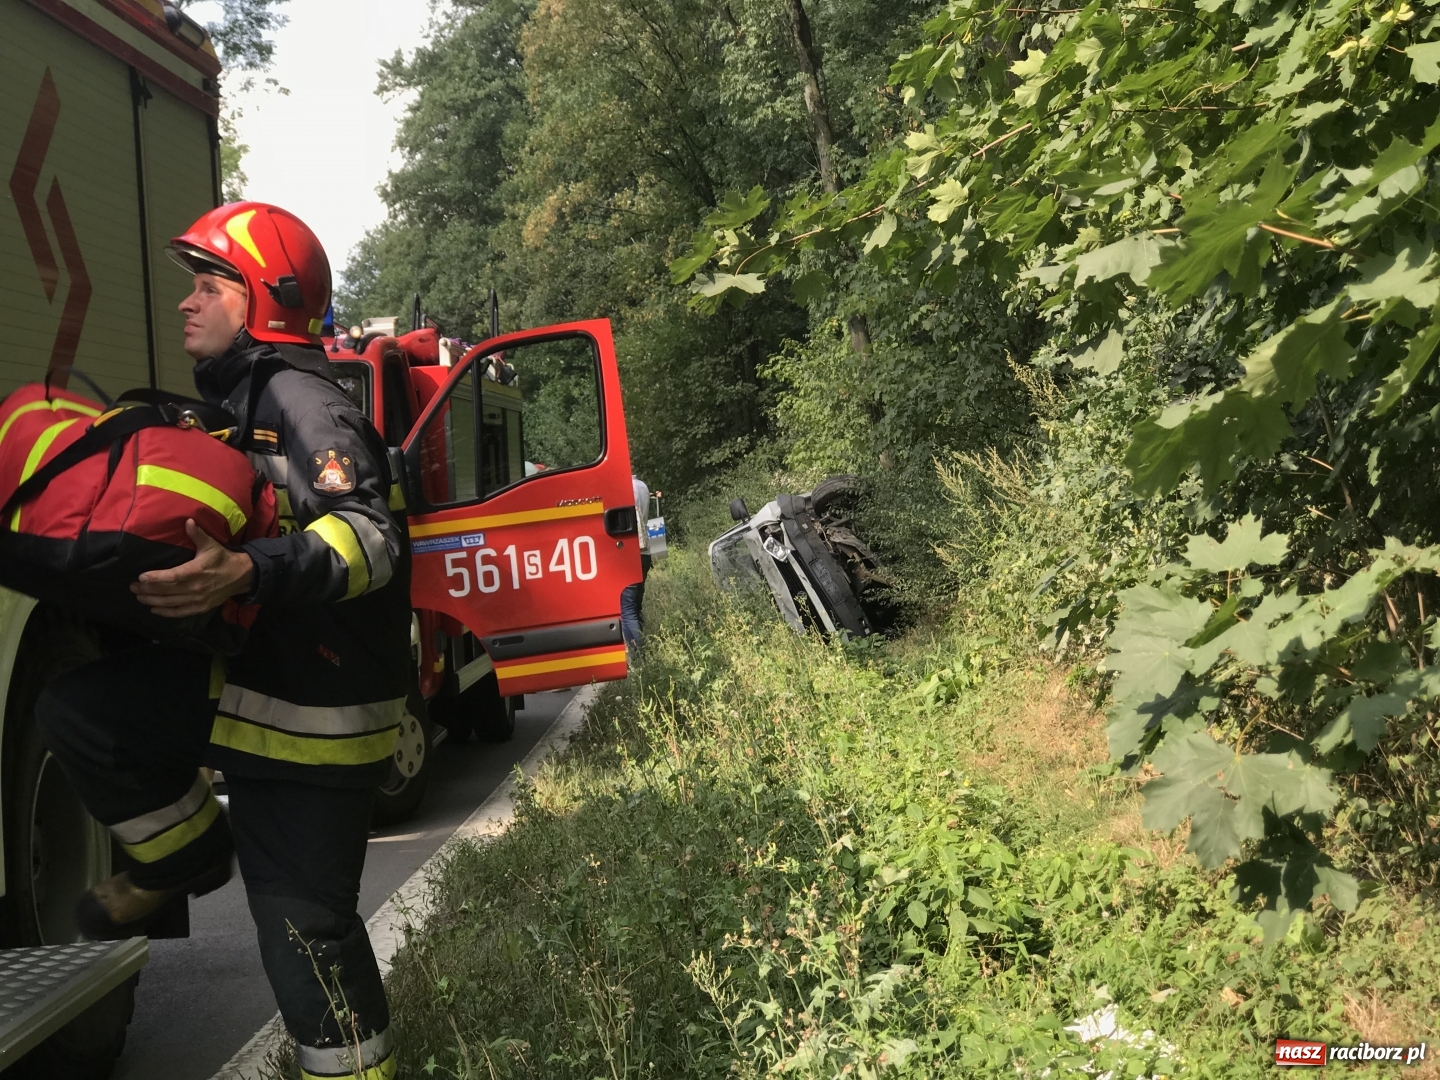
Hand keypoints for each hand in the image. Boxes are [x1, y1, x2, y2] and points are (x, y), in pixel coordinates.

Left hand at [132, 520, 255, 618]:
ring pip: (171, 602)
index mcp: (196, 571)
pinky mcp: (201, 607)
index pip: (172, 576)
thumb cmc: (223, 559)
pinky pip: (181, 612)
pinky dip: (167, 612)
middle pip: (167, 591)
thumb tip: (187, 521)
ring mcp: (198, 599)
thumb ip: (197, 535)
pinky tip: (155, 610)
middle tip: (132, 588)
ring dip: (153, 601)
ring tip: (139, 598)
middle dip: (148, 590)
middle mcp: (195, 587)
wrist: (241, 576)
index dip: (156, 578)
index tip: (141, 577)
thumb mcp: (211, 545)